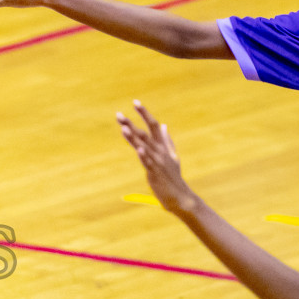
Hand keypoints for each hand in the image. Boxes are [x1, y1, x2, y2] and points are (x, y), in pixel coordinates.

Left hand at [116, 100, 197, 214]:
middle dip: (130, 124)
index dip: (144, 113)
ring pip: (144, 146)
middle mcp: (160, 151)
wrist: (180, 196)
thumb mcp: (172, 156)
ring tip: (124, 127)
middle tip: (118, 115)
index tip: (135, 102)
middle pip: (144, 133)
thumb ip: (167, 140)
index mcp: (163, 146)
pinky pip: (148, 163)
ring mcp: (158, 162)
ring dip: (133, 137)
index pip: (153, 125)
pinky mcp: (155, 173)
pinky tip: (138, 149)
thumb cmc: (173, 176)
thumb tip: (163, 125)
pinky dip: (143, 156)